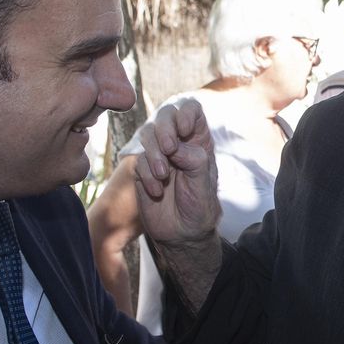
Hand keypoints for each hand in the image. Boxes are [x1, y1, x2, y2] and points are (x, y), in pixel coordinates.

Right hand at [133, 97, 221, 244]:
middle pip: (166, 115)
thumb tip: (174, 145)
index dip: (185, 112)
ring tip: (163, 176)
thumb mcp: (204, 184)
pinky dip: (147, 174)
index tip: (184, 129)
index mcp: (198, 141)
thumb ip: (194, 160)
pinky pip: (138, 161)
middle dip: (164, 128)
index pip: (191, 110)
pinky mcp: (143, 169)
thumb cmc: (199, 207)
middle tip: (168, 148)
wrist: (181, 234)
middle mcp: (178, 143)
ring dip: (154, 154)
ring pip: (147, 134)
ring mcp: (159, 154)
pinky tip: (157, 191)